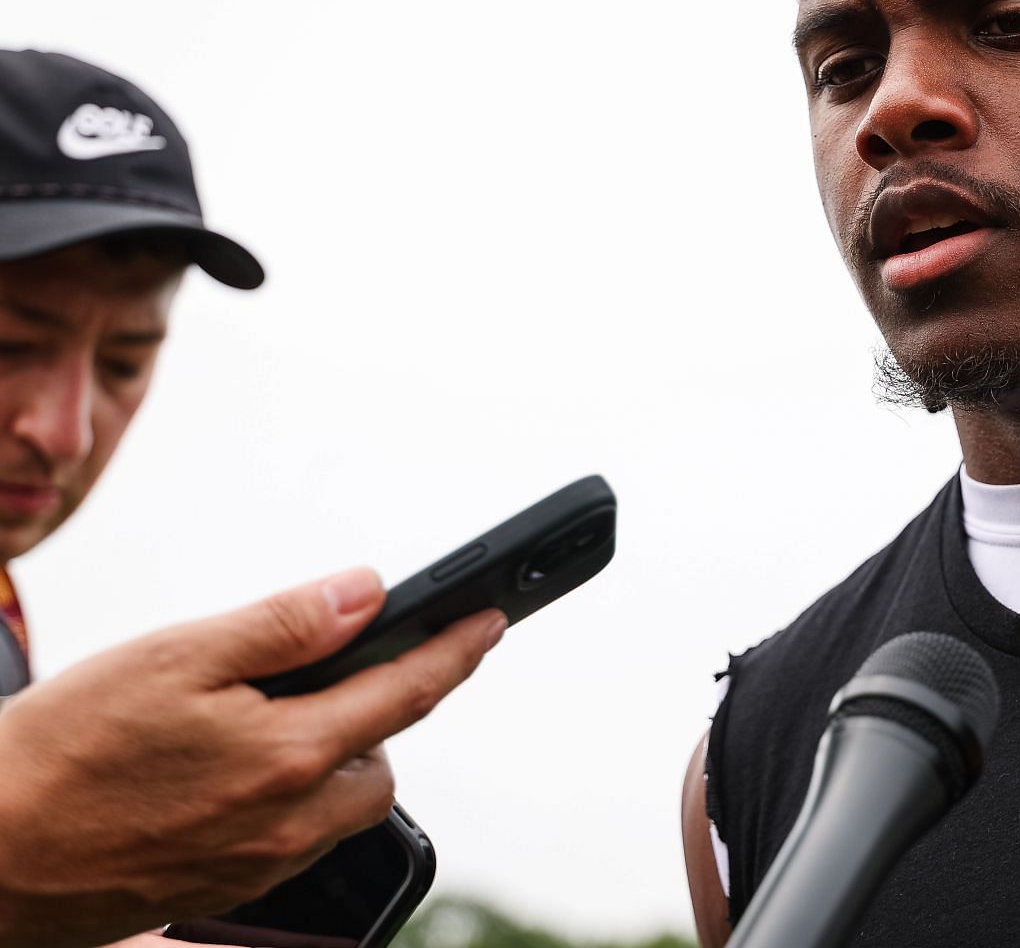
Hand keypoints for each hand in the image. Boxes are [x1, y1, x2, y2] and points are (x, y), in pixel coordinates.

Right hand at [0, 569, 504, 947]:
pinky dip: (289, 798)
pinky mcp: (223, 892)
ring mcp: (258, 867)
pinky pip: (292, 840)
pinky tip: (230, 769)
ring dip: (331, 758)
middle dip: (377, 711)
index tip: (490, 619)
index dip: (457, 648)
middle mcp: (290, 823)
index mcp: (291, 755)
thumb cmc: (64, 748)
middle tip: (335, 668)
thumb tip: (369, 593)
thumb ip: (286, 625)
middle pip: (379, 757)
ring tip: (265, 717)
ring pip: (338, 804)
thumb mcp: (179, 656)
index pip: (409, 691)